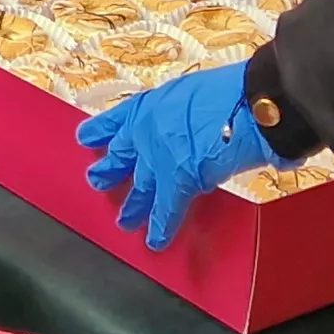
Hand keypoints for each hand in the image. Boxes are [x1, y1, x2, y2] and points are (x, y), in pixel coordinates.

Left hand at [77, 61, 284, 250]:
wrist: (249, 104)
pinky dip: (162, 228)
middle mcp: (146, 132)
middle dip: (110, 170)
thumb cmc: (231, 91)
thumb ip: (181, 112)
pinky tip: (155, 241)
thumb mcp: (193, 92)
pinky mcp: (177, 183)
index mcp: (151, 105)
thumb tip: (191, 124)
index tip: (85, 138)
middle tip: (96, 180)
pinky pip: (166, 212)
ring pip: (141, 188)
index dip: (102, 130)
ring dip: (134, 206)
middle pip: (122, 156)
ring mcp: (159, 159)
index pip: (117, 120)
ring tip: (123, 220)